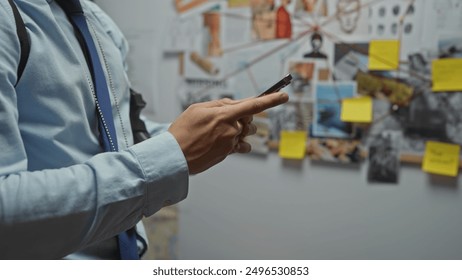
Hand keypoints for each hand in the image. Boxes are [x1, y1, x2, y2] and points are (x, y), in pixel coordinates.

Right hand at [168, 92, 288, 173]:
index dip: (271, 100)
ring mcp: (231, 143)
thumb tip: (234, 104)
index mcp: (224, 115)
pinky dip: (239, 142)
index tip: (283, 96)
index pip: (253, 105)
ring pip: (247, 132)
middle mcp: (232, 129)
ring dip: (241, 128)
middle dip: (243, 115)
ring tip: (221, 130)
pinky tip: (228, 142)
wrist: (175, 156)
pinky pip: (243, 146)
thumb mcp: (197, 108)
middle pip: (249, 118)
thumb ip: (219, 104)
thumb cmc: (183, 131)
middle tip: (222, 117)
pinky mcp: (229, 153)